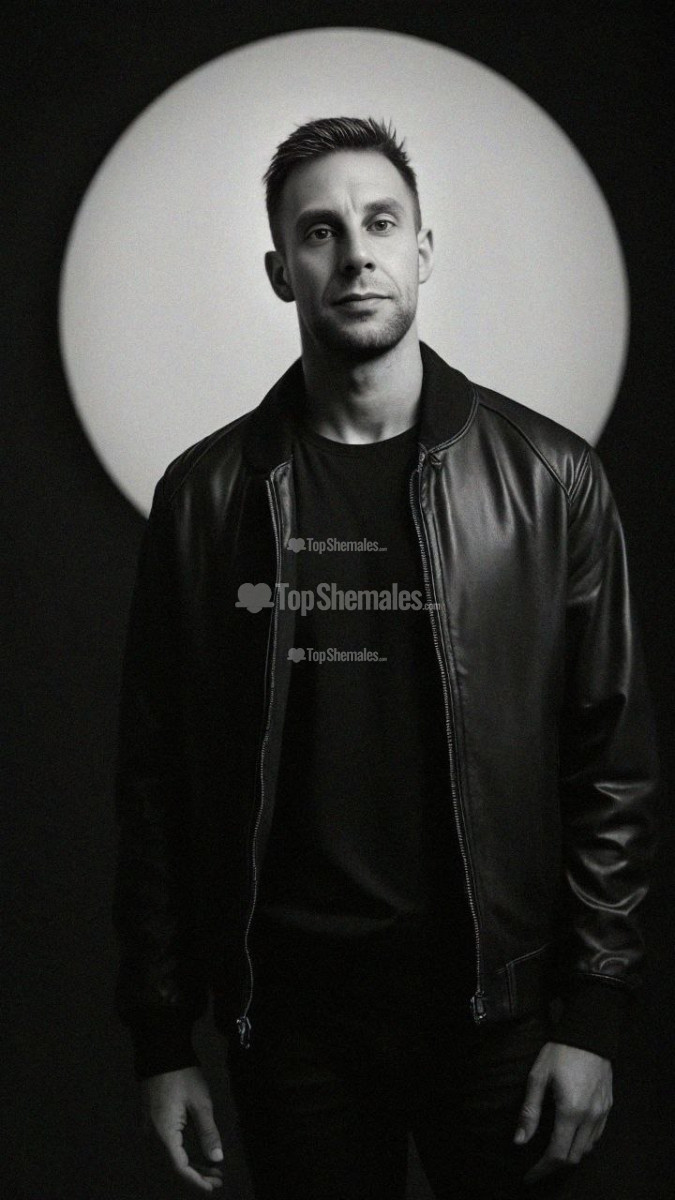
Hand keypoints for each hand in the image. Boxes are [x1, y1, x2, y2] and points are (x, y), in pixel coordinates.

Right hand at [141, 1065, 224, 1192]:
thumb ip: (208, 1133)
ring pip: (169, 1160)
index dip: (196, 1181)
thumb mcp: (201, 1103)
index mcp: (163, 1133)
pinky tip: (197, 1157)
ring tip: (212, 1171)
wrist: (161, 1053)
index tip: (213, 1187)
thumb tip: (217, 1160)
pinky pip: (166, 1149)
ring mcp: (149, 1131)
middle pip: (172, 1168)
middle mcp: (152, 1137)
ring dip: (190, 1168)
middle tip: (218, 1180)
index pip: (179, 1168)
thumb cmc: (183, 1076)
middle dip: (196, 1177)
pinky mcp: (151, 1125)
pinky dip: (182, 1157)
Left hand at [514, 1041, 611, 1183]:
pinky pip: (596, 1136)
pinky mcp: (608, 1107)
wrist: (590, 1033)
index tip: (528, 1175)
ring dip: (569, 1154)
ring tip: (551, 1151)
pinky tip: (570, 1135)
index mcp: (571, 1112)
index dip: (541, 1168)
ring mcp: (602, 1113)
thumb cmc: (560, 1052)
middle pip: (573, 1156)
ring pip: (586, 1149)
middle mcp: (590, 1117)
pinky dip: (582, 1143)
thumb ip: (530, 1111)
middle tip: (537, 1166)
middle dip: (554, 1165)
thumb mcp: (538, 1077)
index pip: (557, 1153)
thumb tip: (519, 1141)